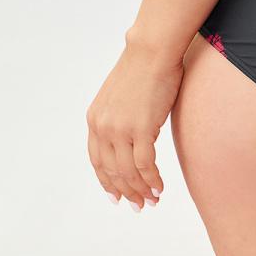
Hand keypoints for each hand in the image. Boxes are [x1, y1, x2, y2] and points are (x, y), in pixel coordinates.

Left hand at [86, 42, 183, 210]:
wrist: (152, 49)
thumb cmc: (143, 66)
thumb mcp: (120, 95)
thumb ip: (120, 117)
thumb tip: (133, 134)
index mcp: (95, 119)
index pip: (97, 161)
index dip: (107, 182)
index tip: (117, 196)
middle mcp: (103, 128)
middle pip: (112, 171)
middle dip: (126, 191)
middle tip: (139, 205)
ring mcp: (121, 129)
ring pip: (128, 172)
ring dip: (141, 190)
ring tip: (152, 200)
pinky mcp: (141, 129)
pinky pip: (145, 165)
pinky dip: (152, 180)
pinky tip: (160, 187)